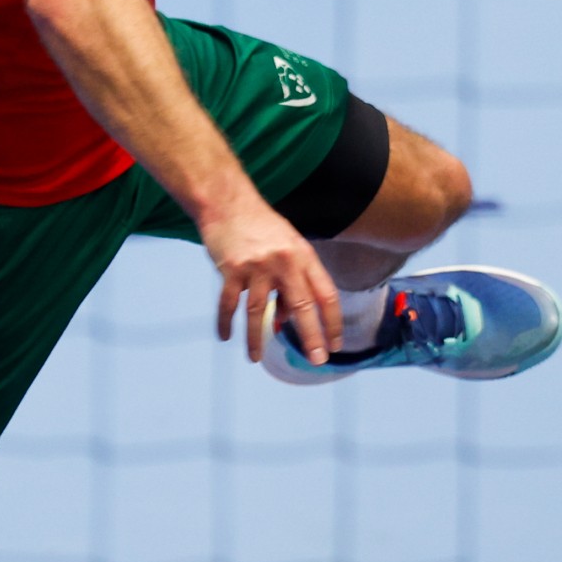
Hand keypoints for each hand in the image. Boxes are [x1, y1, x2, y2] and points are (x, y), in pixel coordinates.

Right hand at [204, 200, 339, 364]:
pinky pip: (229, 303)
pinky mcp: (231, 269)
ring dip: (257, 339)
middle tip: (316, 360)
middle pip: (302, 306)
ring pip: (260, 311)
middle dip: (311, 337)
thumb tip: (288, 320)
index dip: (333, 322)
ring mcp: (256, 266)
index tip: (335, 344)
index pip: (326, 295)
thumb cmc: (261, 226)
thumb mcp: (288, 247)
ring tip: (255, 358)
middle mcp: (284, 262)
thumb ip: (293, 281)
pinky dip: (225, 322)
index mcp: (303, 256)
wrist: (227, 202)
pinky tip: (226, 336)